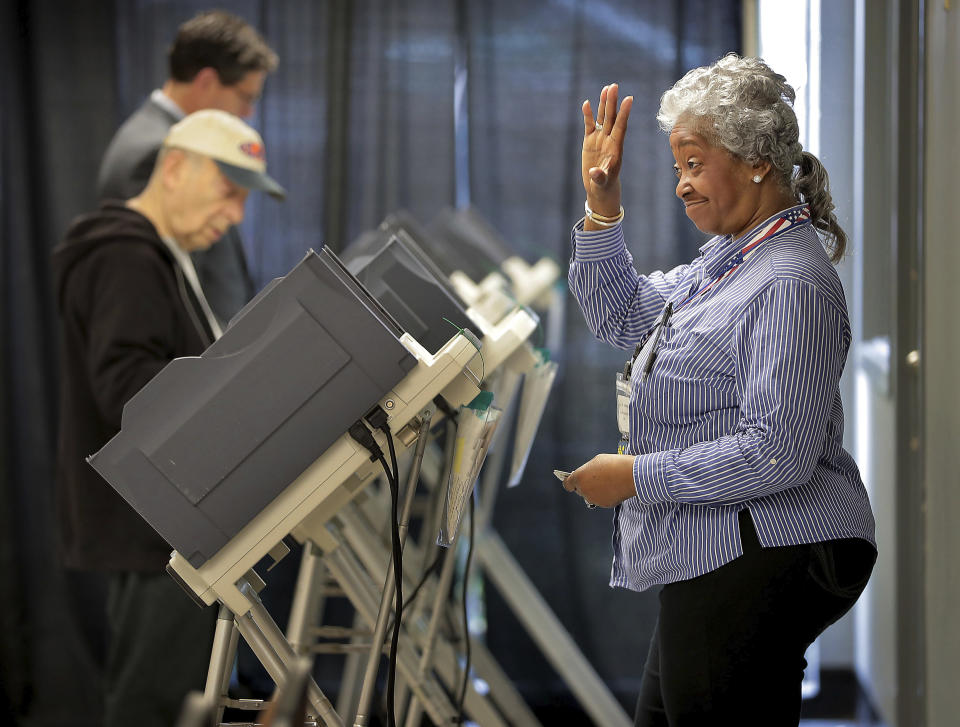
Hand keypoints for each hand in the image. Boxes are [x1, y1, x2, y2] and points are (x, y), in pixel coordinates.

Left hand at [562, 453, 636, 507]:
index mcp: (579, 478)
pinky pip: (601, 500)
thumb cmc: (614, 464)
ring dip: (595, 490)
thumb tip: (586, 475)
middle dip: (585, 485)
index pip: (567, 484)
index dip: (571, 482)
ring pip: (591, 495)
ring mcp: (593, 499)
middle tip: (596, 478)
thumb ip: (587, 470)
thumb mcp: (597, 461)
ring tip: (608, 481)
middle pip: (580, 490)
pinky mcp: (604, 504)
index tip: (574, 480)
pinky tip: (613, 487)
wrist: (631, 475)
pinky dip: (605, 495)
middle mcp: (584, 490)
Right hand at [581, 84, 632, 216]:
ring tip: (606, 88)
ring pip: (603, 118)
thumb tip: (595, 172)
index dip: (624, 113)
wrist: (599, 187)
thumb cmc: (603, 186)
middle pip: (612, 118)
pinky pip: (589, 125)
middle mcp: (609, 140)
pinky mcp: (590, 141)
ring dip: (604, 104)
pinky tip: (586, 103)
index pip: (621, 127)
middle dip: (613, 102)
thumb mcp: (602, 183)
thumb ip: (600, 176)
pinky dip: (588, 115)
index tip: (629, 99)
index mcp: (615, 148)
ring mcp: (599, 139)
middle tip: (614, 86)